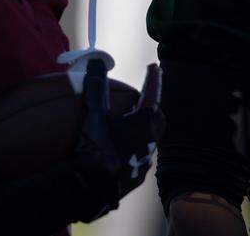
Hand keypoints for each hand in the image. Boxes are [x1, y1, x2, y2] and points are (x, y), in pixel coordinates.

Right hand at [71, 60, 164, 220]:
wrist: (92, 189)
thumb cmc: (96, 148)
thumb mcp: (94, 115)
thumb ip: (97, 87)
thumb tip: (97, 60)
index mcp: (145, 122)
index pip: (152, 94)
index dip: (153, 79)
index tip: (154, 66)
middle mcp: (151, 140)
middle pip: (157, 117)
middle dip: (153, 103)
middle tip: (145, 95)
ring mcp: (145, 160)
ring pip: (151, 138)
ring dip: (145, 127)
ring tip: (133, 122)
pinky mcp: (137, 177)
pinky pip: (141, 155)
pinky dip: (136, 147)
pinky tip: (124, 150)